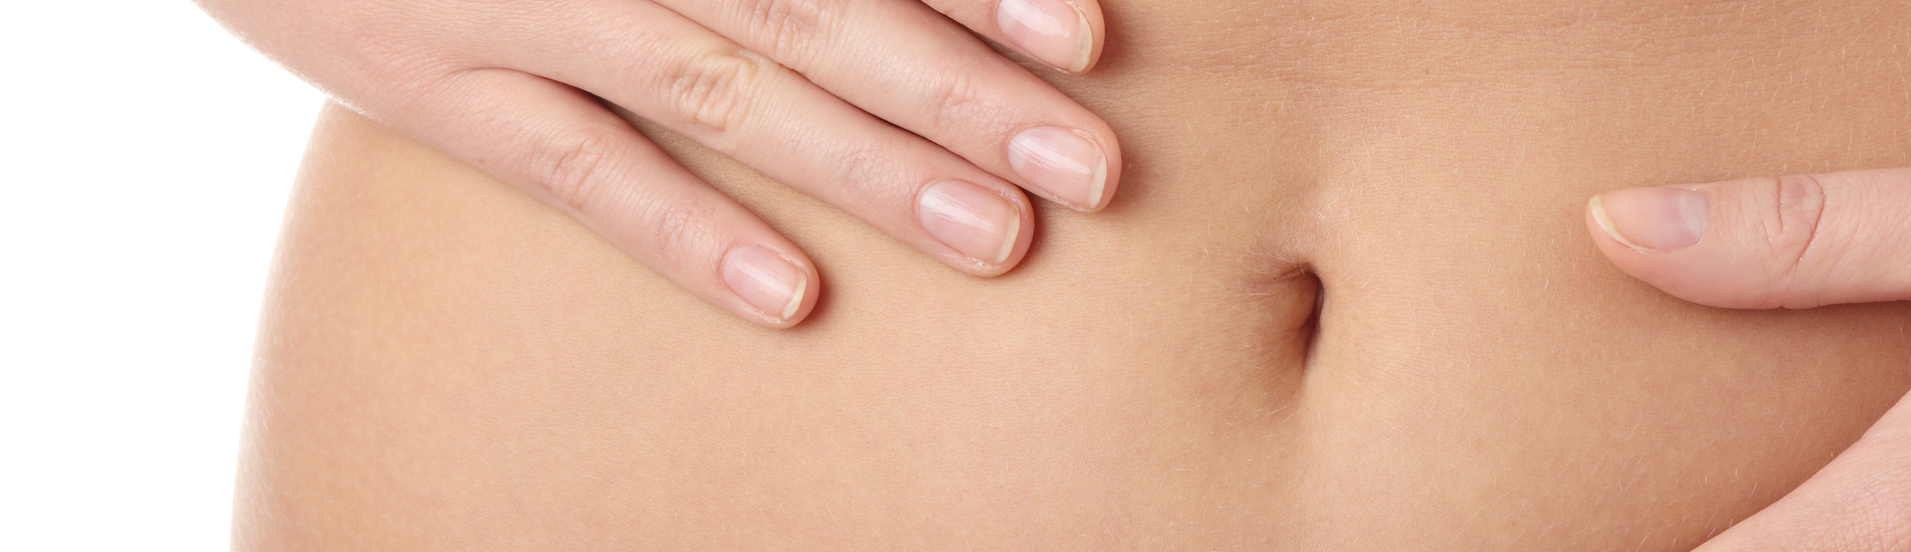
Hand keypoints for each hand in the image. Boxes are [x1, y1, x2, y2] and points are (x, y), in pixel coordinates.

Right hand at [198, 0, 1122, 326]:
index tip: (1087, 34)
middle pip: (818, 8)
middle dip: (966, 90)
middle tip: (1093, 168)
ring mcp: (518, 2)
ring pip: (719, 89)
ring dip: (867, 167)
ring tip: (996, 238)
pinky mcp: (428, 82)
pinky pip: (573, 169)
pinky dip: (684, 231)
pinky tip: (794, 300)